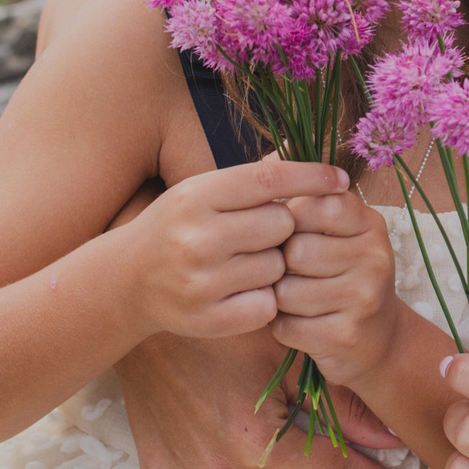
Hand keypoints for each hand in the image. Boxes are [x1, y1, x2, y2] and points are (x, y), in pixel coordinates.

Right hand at [122, 158, 344, 340]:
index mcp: (196, 196)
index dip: (312, 177)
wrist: (127, 280)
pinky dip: (264, 299)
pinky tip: (240, 291)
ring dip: (273, 265)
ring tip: (242, 264)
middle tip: (256, 234)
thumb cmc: (176, 227)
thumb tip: (306, 149)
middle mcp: (197, 237)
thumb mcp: (200, 192)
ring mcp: (203, 282)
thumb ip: (252, 178)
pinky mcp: (211, 319)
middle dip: (280, 229)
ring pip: (279, 267)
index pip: (270, 179)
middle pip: (282, 225)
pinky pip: (269, 304)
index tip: (341, 179)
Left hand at [271, 189, 402, 386]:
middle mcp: (374, 256)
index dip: (289, 223)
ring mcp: (364, 297)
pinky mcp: (347, 336)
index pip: (314, 205)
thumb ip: (302, 192)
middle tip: (293, 274)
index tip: (294, 235)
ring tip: (296, 300)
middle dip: (281, 266)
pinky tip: (300, 324)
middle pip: (294, 251)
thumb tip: (269, 151)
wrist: (376, 341)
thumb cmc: (339, 274)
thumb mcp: (333, 229)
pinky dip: (282, 327)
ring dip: (278, 299)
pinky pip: (287, 326)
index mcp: (368, 222)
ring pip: (286, 292)